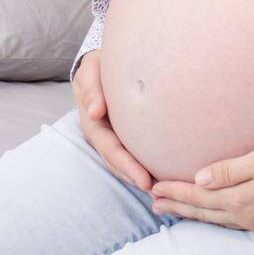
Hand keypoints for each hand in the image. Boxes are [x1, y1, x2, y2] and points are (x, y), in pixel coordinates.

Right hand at [72, 51, 152, 192]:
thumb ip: (91, 89)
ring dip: (140, 176)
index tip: (144, 180)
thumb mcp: (90, 71)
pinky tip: (162, 173)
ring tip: (162, 190)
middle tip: (158, 191)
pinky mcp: (123, 133)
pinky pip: (133, 151)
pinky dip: (144, 164)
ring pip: (125, 161)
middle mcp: (101, 134)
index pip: (110, 149)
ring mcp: (111, 135)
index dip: (126, 166)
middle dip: (136, 178)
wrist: (101, 63)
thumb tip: (94, 112)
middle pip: (119, 162)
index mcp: (93, 123)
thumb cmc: (97, 66)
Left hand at [148, 140, 253, 234]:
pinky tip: (211, 215)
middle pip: (204, 212)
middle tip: (153, 203)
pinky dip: (213, 218)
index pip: (200, 197)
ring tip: (172, 210)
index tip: (154, 187)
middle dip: (177, 206)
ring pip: (216, 220)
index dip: (176, 192)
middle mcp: (247, 216)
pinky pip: (231, 223)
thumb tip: (199, 179)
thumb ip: (231, 170)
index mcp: (242, 199)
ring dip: (192, 214)